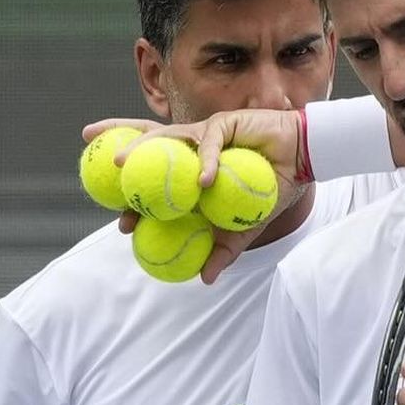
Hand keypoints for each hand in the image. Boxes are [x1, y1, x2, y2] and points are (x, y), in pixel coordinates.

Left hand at [80, 112, 307, 281]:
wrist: (302, 162)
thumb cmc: (273, 188)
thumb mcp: (246, 224)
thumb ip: (225, 248)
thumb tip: (205, 280)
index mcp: (193, 172)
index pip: (158, 181)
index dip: (137, 199)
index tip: (123, 225)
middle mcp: (193, 150)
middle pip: (149, 146)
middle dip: (120, 150)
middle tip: (103, 171)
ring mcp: (205, 135)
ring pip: (165, 137)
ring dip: (140, 147)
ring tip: (120, 162)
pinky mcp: (223, 125)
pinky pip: (209, 144)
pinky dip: (206, 163)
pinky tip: (204, 182)